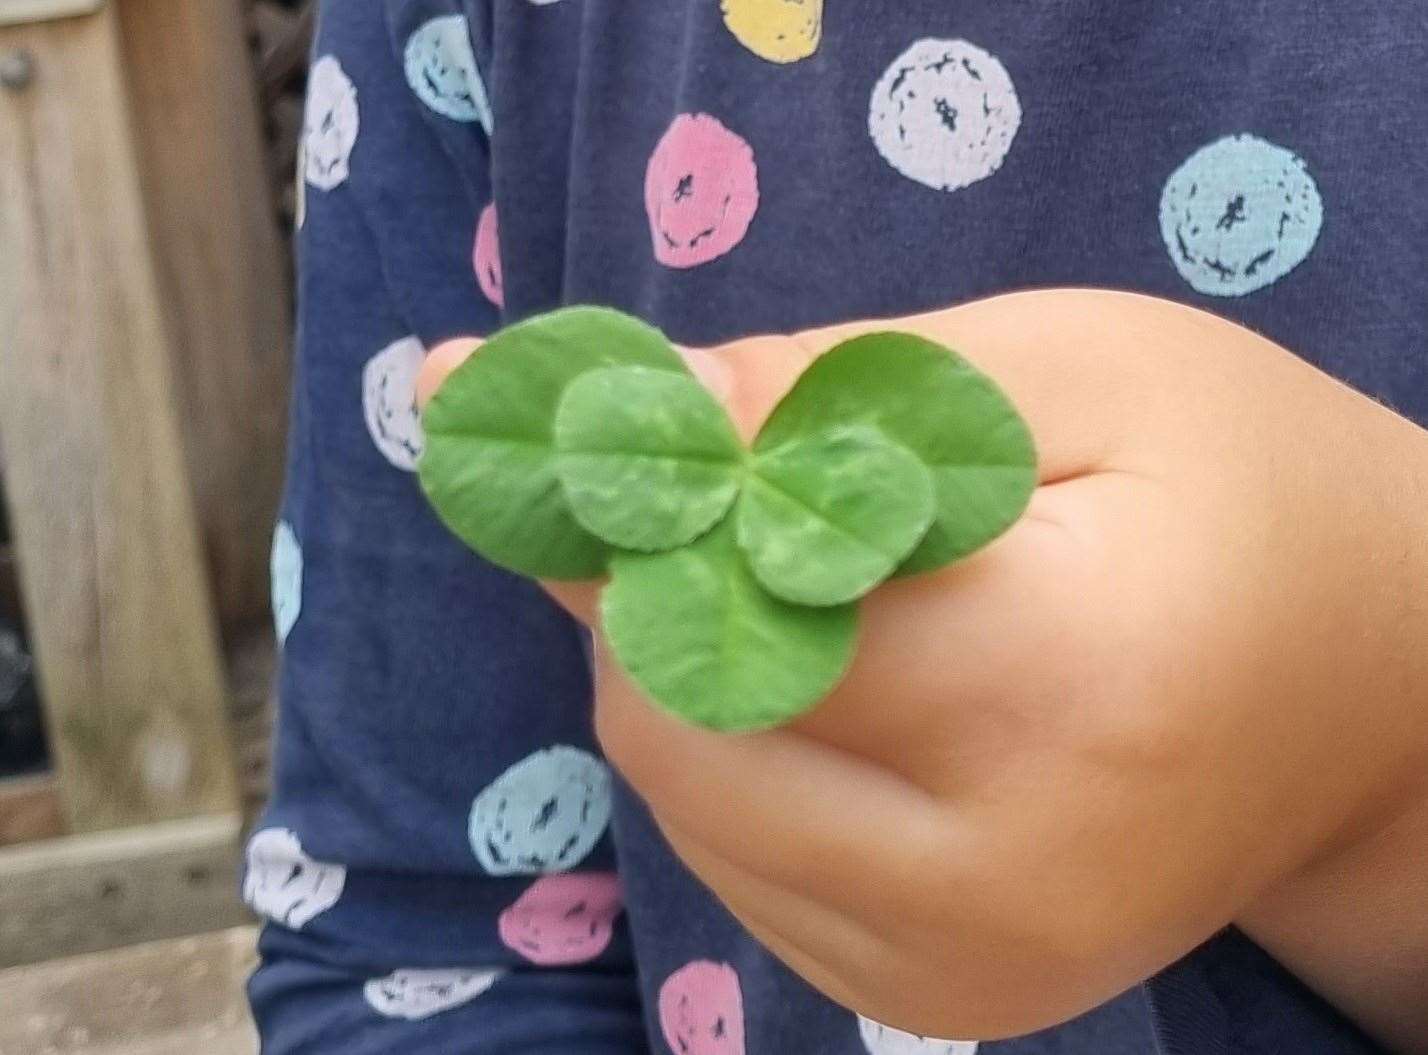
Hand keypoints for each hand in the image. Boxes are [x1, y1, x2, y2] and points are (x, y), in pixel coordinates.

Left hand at [419, 290, 1427, 1047]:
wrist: (1370, 695)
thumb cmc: (1236, 491)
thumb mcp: (1062, 372)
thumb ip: (828, 389)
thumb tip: (610, 406)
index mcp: (1057, 691)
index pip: (731, 615)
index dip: (632, 515)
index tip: (574, 433)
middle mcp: (999, 882)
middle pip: (679, 728)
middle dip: (653, 596)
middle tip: (715, 499)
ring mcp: (965, 971)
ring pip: (686, 802)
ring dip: (684, 674)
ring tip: (797, 588)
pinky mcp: (942, 999)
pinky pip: (739, 867)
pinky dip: (734, 756)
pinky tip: (828, 687)